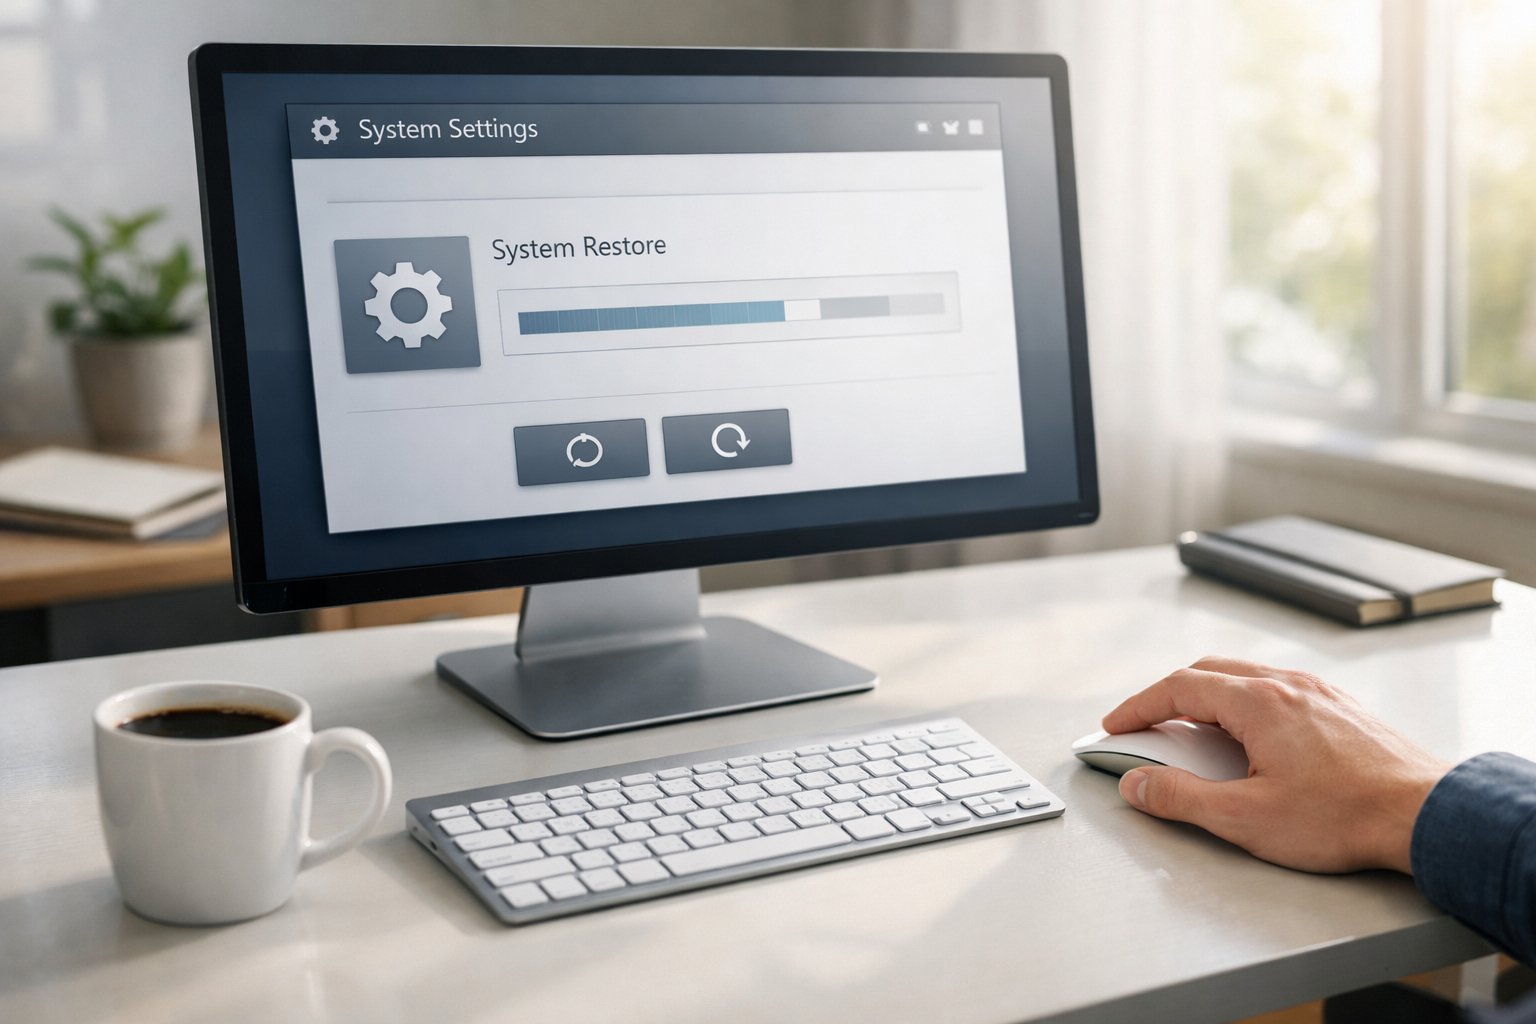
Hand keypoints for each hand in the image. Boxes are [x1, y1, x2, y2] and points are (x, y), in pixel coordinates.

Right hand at [1103, 657, 1451, 873]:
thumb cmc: (1345, 817)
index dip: (1139, 707)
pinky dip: (1244, 704)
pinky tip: (1249, 737)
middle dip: (1168, 696)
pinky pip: (1278, 690)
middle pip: (1209, 672)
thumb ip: (1180, 797)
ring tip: (1191, 733)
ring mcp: (1318, 693)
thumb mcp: (1245, 817)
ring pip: (1246, 678)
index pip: (1178, 688)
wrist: (1427, 816)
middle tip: (1145, 725)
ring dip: (1208, 698)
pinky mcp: (1341, 709)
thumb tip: (1136, 783)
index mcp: (1258, 701)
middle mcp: (1287, 685)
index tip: (1117, 726)